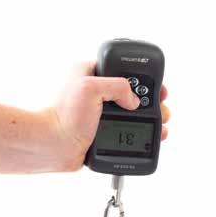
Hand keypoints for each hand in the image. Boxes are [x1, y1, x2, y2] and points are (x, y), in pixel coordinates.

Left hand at [47, 62, 169, 171]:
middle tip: (162, 108)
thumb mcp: (91, 87)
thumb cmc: (64, 116)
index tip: (157, 87)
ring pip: (134, 113)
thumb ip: (118, 86)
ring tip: (161, 124)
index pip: (125, 69)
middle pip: (134, 93)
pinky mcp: (103, 132)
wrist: (54, 147)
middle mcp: (98, 93)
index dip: (144, 77)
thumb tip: (134, 101)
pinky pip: (128, 130)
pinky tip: (152, 136)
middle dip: (152, 100)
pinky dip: (141, 133)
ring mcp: (101, 114)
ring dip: (151, 118)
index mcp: (92, 74)